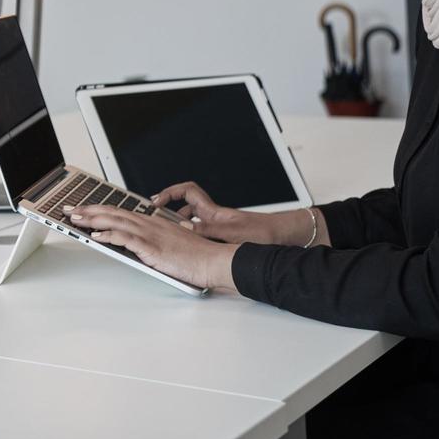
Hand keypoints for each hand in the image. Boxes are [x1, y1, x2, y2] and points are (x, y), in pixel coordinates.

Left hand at [64, 204, 238, 292]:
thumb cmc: (196, 256)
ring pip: (115, 221)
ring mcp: (150, 235)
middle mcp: (149, 224)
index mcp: (153, 222)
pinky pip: (126, 238)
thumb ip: (153, 241)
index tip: (84, 208)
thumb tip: (138, 245)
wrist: (214, 260)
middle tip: (70, 210)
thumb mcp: (170, 244)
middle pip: (113, 212)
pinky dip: (109, 235)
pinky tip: (96, 236)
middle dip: (89, 210)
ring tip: (75, 219)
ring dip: (93, 219)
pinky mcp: (152, 248)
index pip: (120, 211)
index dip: (100, 209)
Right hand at [150, 181, 281, 244]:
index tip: (157, 201)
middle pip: (184, 206)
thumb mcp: (234, 233)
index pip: (187, 191)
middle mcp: (212, 217)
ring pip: (190, 221)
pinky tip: (187, 247)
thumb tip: (184, 226)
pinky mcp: (221, 237)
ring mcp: (216, 226)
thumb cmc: (265, 233)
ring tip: (167, 234)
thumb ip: (208, 230)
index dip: (170, 192)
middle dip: (168, 210)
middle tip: (154, 218)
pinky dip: (190, 237)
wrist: (285, 237)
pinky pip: (199, 233)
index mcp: (213, 211)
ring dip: (178, 225)